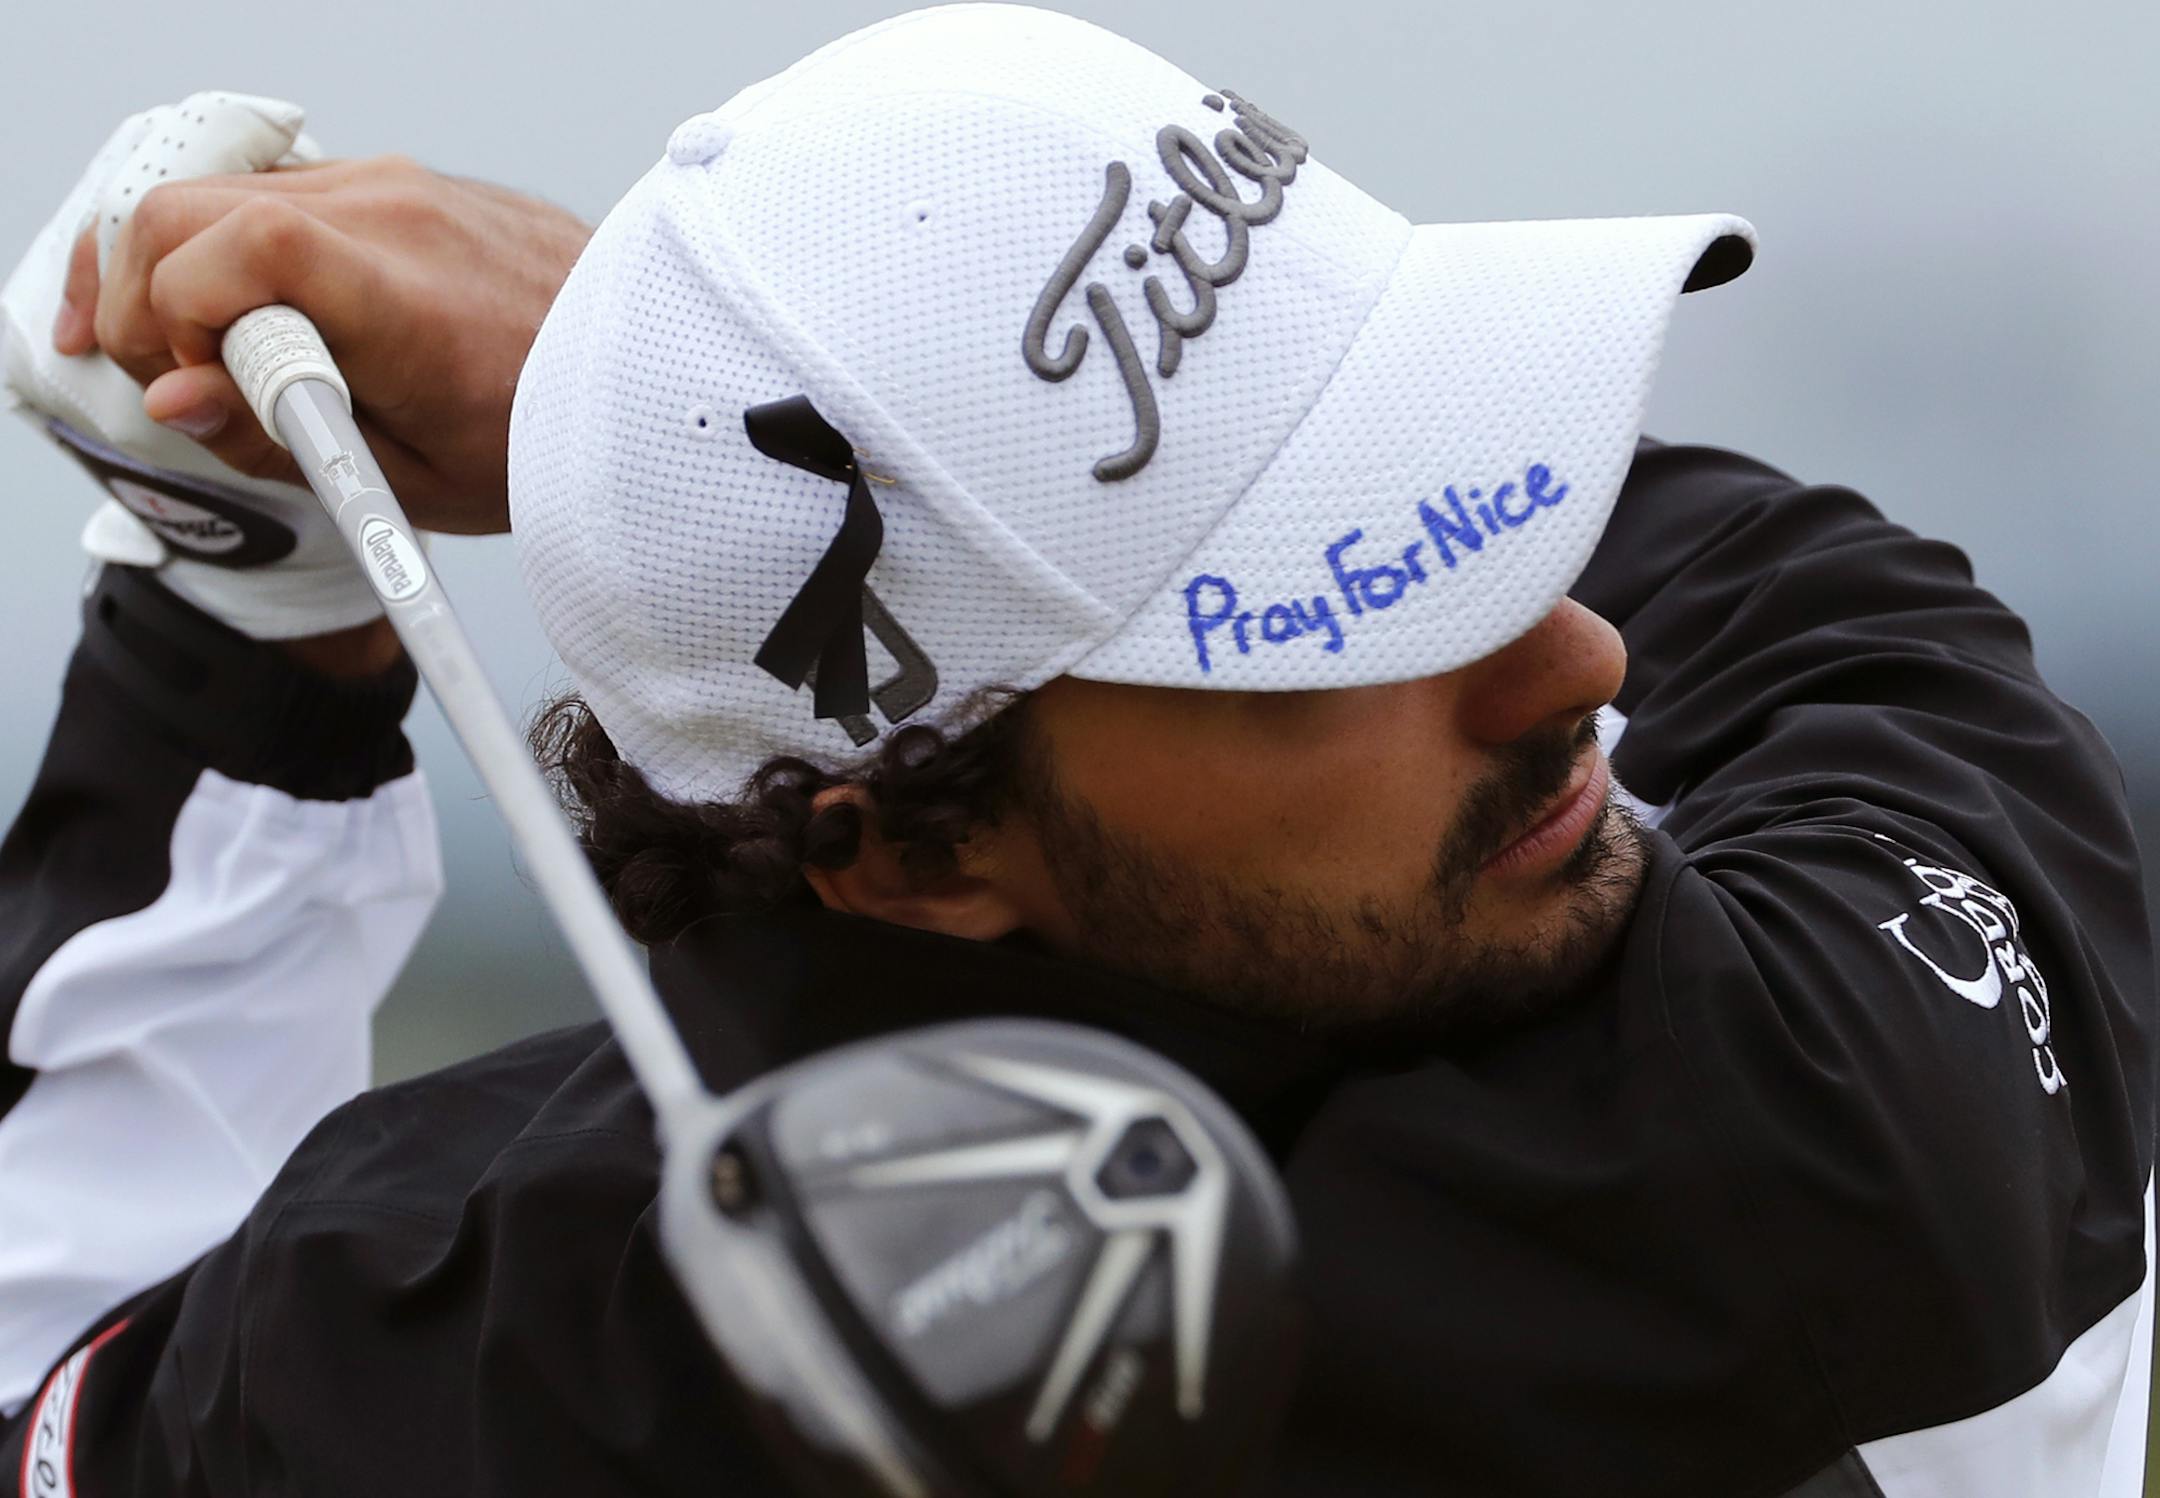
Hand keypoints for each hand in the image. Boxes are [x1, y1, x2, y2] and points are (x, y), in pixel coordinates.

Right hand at [56, 156, 588, 533]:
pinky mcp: (394, 180)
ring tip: (185, 350)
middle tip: (166, 376)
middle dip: (142, 294)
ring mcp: (391, 184)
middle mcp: (389, 214)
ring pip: (217, 192)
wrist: (648, 369)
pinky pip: (272, 193)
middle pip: (188, 208)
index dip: (176, 322)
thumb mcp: (416, 480)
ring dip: (173, 265)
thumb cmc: (547, 435)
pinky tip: (229, 306)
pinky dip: (225, 243)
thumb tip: (173, 398)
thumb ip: (282, 437)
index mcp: (400, 299)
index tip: (198, 390)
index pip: (231, 254)